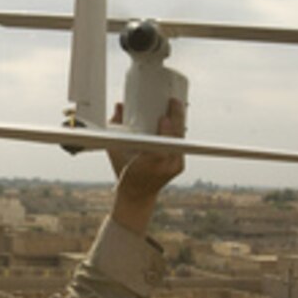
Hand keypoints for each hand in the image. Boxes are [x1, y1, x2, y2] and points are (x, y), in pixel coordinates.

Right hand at [108, 99, 185, 233]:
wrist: (138, 195)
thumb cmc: (125, 172)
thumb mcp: (116, 150)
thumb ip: (116, 127)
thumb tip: (119, 107)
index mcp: (148, 164)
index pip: (162, 146)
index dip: (166, 131)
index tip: (163, 118)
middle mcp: (164, 167)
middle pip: (176, 139)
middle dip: (176, 119)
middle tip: (174, 103)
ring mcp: (174, 167)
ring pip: (181, 141)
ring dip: (179, 123)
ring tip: (175, 107)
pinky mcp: (180, 166)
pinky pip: (182, 146)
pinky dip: (179, 132)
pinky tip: (177, 119)